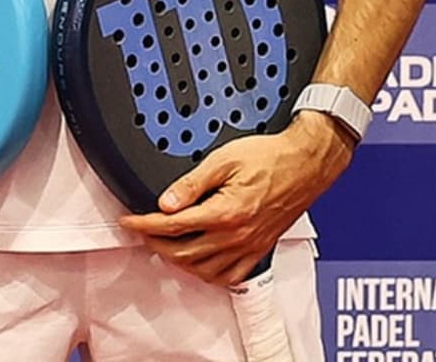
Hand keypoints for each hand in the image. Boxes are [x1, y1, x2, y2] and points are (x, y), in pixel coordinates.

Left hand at [119, 113, 354, 284]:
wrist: (306, 163)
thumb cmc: (270, 158)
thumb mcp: (223, 160)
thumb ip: (191, 184)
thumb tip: (165, 202)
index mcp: (225, 213)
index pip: (172, 226)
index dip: (144, 225)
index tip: (129, 222)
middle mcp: (237, 236)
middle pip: (184, 253)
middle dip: (156, 244)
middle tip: (142, 232)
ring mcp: (250, 246)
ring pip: (205, 270)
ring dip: (180, 262)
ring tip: (165, 246)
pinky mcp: (261, 249)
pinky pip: (232, 276)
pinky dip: (210, 275)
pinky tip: (200, 263)